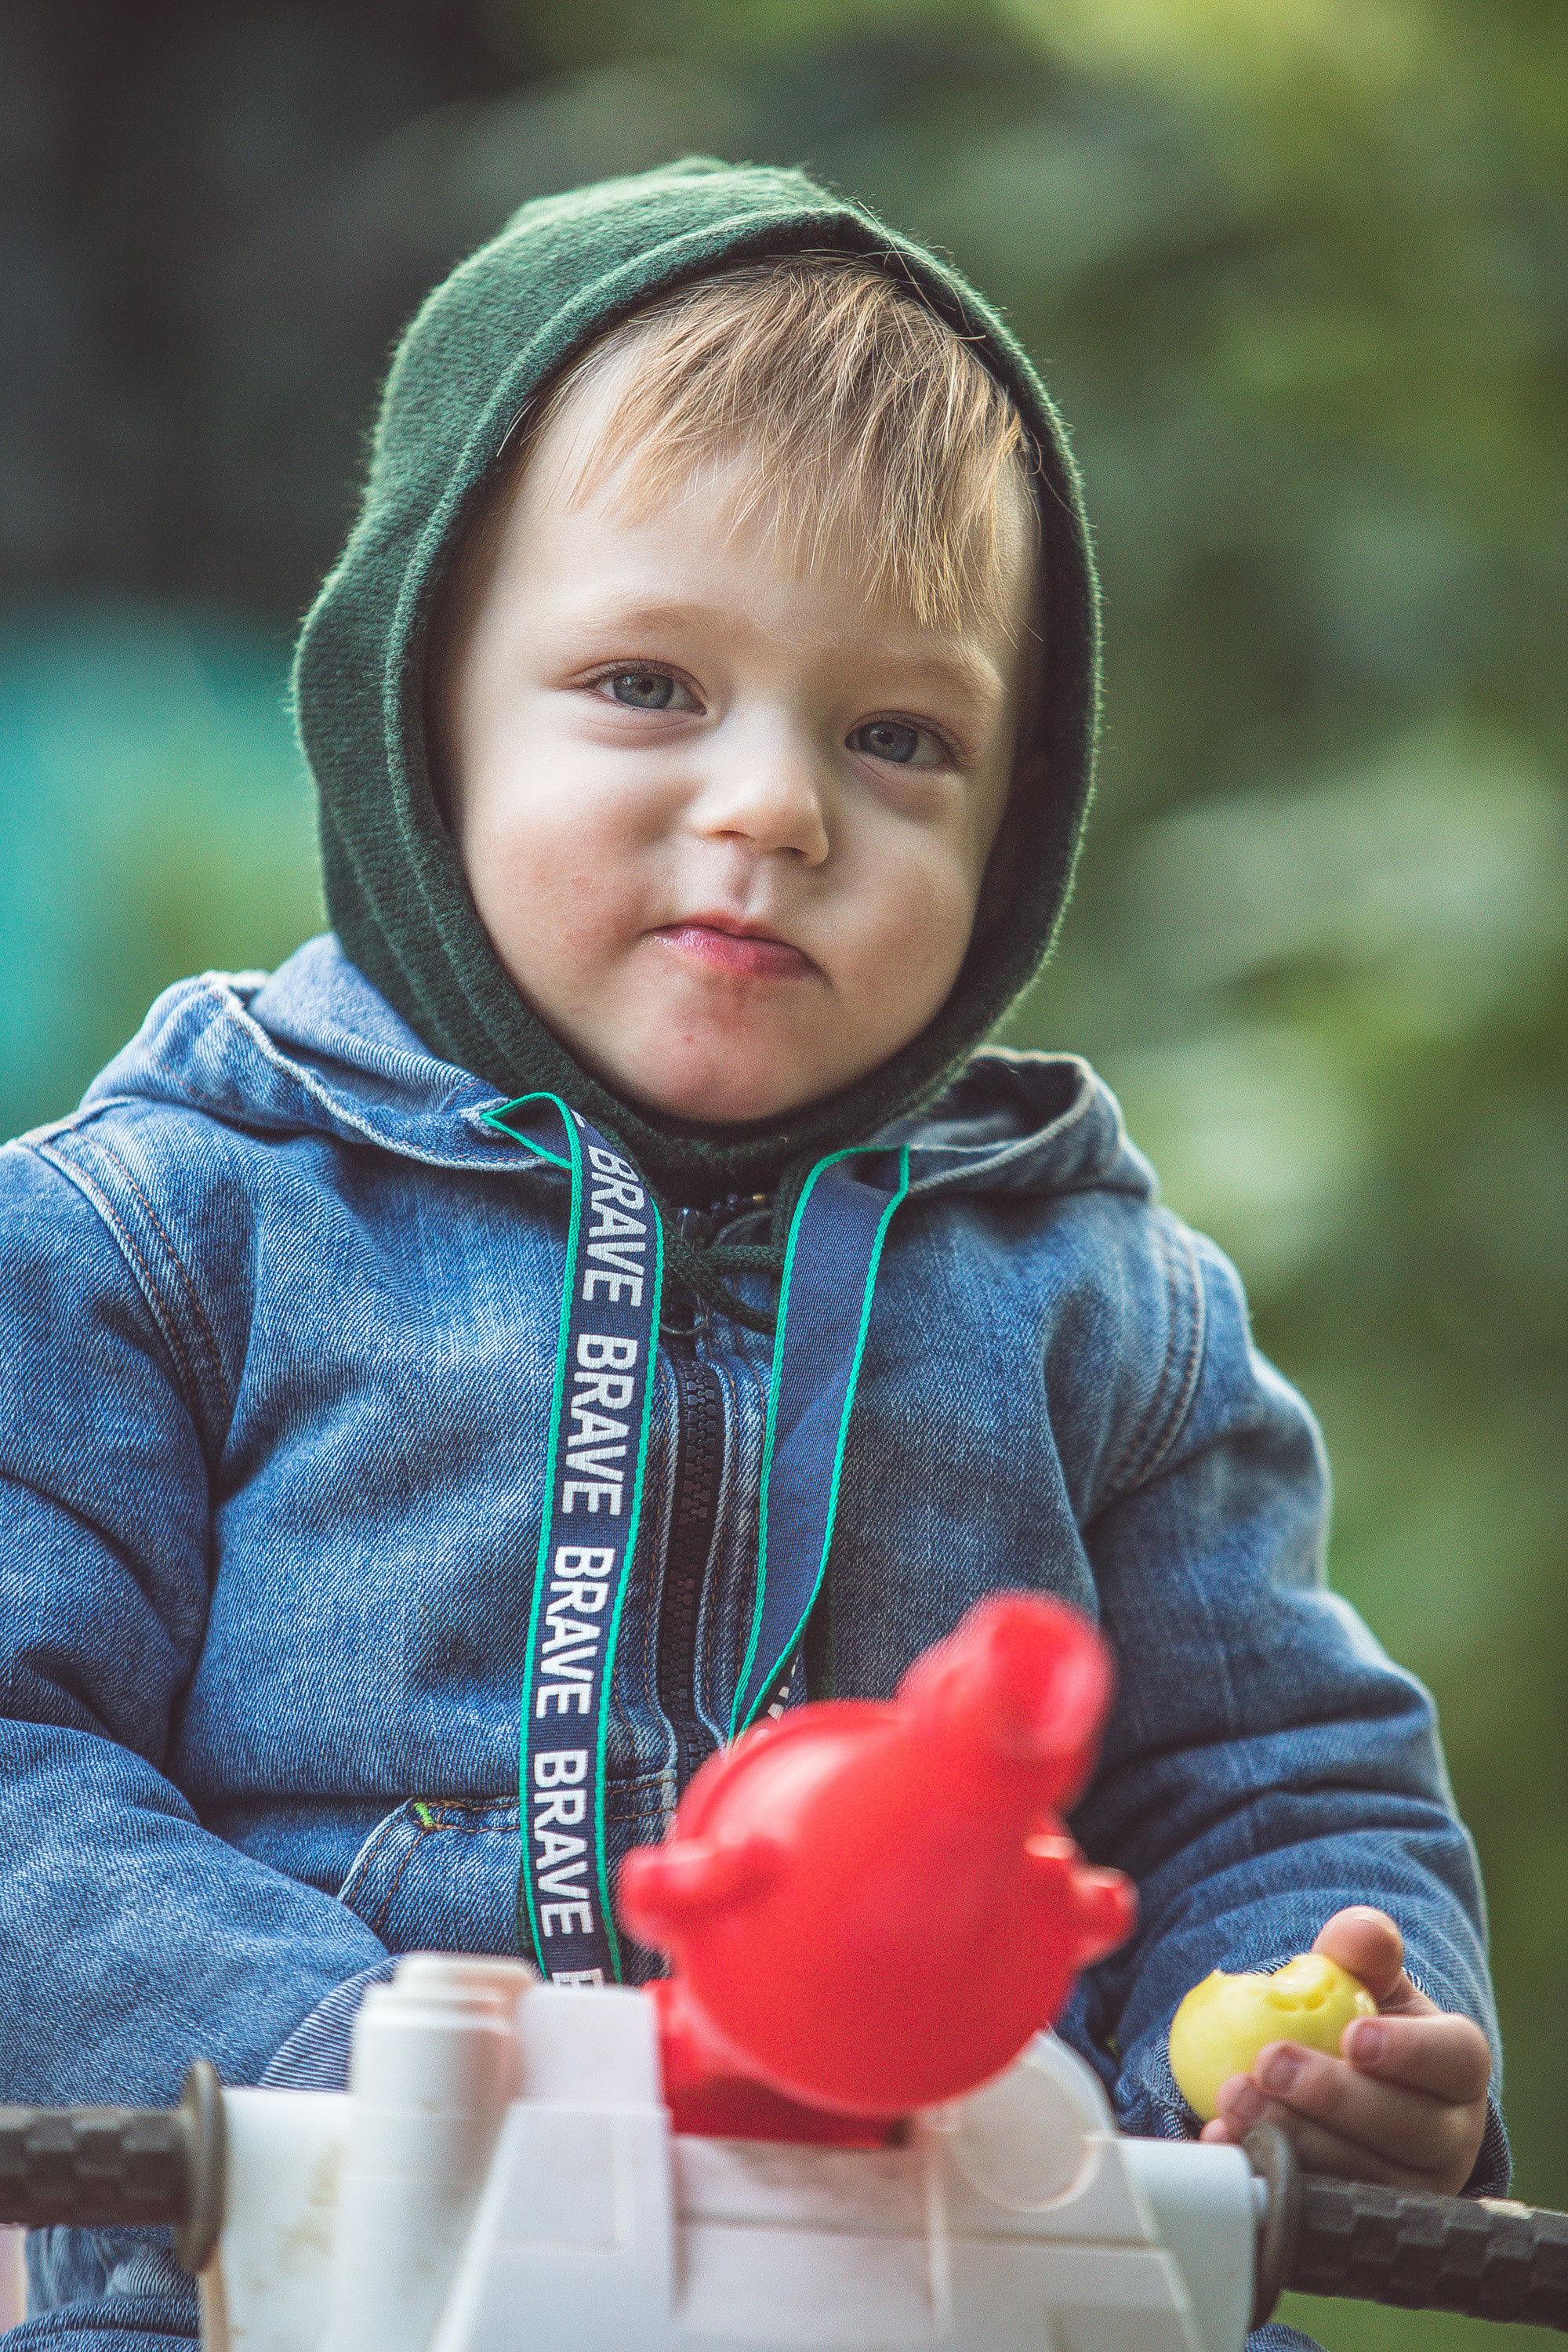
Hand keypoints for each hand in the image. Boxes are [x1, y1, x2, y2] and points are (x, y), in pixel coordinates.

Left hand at [1197, 1906, 1490, 2191]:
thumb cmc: (1360, 2018)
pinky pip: (1314, 2201)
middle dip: (1333, 2099)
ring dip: (1293, 2138)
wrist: (1338, 2076)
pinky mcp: (1356, 2216)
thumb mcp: (1365, 1978)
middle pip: (1405, 2129)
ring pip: (1360, 2175)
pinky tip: (1222, 2136)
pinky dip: (1264, 2168)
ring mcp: (1405, 2188)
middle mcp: (1447, 2137)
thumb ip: (1364, 1951)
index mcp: (1456, 2070)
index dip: (1409, 2052)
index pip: (1453, 2062)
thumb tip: (1361, 1933)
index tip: (1353, 2037)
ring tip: (1234, 2099)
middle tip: (1269, 2064)